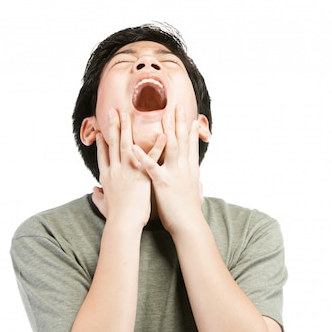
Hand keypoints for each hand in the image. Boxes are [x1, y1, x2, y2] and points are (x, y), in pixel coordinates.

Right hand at [93, 110, 163, 227]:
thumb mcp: (103, 205)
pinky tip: (164, 134)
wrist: (123, 224)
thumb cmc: (115, 218)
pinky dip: (158, 146)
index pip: (103, 155)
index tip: (102, 130)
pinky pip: (152, 158)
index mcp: (107, 176)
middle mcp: (115, 170)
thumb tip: (94, 191)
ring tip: (129, 114)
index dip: (102, 141)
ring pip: (127, 144)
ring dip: (128, 128)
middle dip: (113, 126)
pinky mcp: (142, 175)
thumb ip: (99, 196)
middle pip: (113, 144)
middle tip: (114, 111)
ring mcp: (128, 171)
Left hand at [132, 106, 206, 234]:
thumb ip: (196, 186)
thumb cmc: (191, 213)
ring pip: (169, 146)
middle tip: (177, 106)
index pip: (191, 146)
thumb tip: (199, 183)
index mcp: (191, 170)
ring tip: (158, 115)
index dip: (190, 131)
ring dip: (163, 129)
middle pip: (182, 140)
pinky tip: (132, 146)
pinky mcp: (162, 182)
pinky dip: (141, 155)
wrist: (190, 225)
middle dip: (179, 122)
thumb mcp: (197, 195)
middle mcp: (184, 168)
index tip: (189, 117)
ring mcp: (174, 173)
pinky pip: (150, 166)